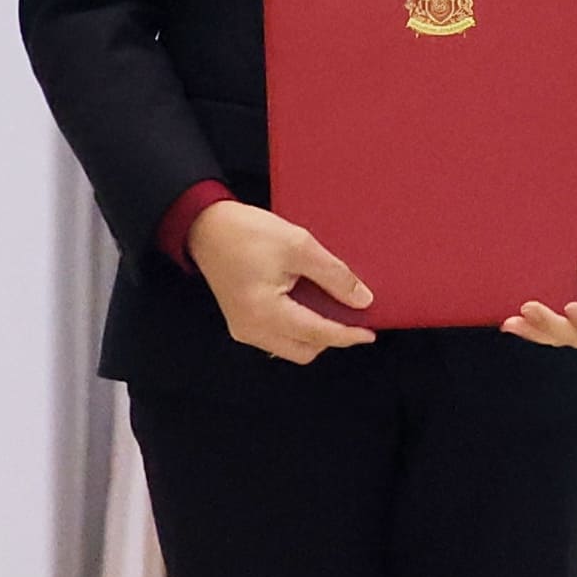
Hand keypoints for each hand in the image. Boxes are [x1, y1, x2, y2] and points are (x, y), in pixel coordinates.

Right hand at [189, 198, 373, 361]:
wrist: (206, 226)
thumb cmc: (247, 233)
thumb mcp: (300, 246)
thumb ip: (334, 276)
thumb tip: (362, 300)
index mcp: (264, 313)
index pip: (317, 335)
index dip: (348, 335)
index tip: (370, 333)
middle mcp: (250, 329)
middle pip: (304, 350)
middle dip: (331, 338)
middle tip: (353, 318)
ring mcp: (243, 327)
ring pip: (290, 346)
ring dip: (315, 333)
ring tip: (335, 309)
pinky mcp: (241, 319)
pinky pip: (277, 335)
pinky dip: (298, 326)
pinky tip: (312, 306)